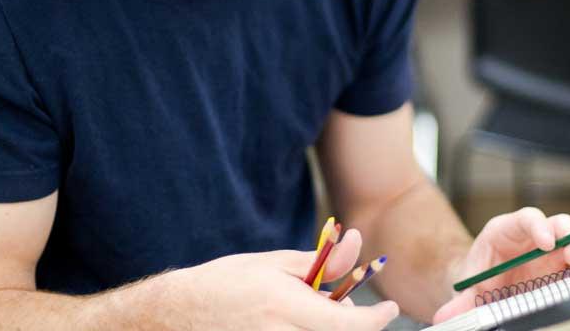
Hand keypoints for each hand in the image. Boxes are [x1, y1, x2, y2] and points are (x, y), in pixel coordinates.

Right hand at [153, 228, 397, 329]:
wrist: (180, 314)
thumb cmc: (225, 282)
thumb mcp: (272, 264)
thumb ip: (318, 263)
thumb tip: (355, 247)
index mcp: (283, 306)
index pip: (346, 324)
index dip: (376, 320)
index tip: (390, 309)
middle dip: (351, 320)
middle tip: (338, 302)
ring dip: (329, 326)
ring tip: (308, 311)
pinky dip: (309, 330)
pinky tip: (293, 322)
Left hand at [432, 207, 569, 323]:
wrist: (487, 285)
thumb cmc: (480, 280)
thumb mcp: (469, 290)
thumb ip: (461, 304)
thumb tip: (445, 317)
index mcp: (505, 233)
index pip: (524, 219)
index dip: (536, 226)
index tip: (545, 242)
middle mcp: (533, 236)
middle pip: (556, 223)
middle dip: (568, 234)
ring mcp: (554, 247)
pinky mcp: (567, 260)